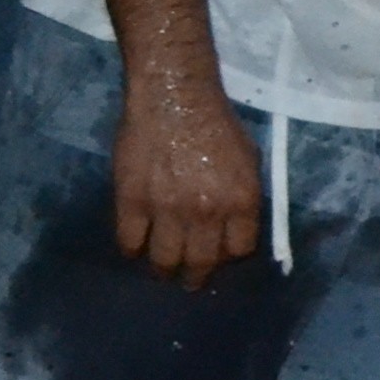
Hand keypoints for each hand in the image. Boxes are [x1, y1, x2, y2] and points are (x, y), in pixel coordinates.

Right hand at [113, 68, 261, 287]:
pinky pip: (130, 242)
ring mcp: (168, 209)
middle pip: (201, 263)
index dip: (228, 256)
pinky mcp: (132, 201)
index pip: (238, 251)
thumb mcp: (249, 160)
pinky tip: (135, 248)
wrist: (173, 98)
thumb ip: (244, 196)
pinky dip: (132, 250)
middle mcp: (207, 212)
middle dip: (196, 277)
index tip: (218, 256)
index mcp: (241, 201)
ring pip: (164, 260)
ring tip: (162, 271)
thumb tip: (236, 226)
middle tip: (189, 280)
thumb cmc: (216, 123)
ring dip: (164, 269)